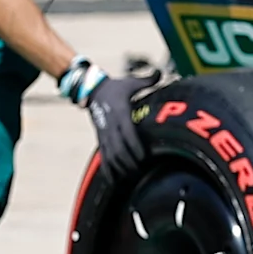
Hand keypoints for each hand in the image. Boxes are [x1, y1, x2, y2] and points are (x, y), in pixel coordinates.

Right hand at [59, 58, 144, 181]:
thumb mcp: (130, 83)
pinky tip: (115, 180)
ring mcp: (104, 134)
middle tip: (142, 170)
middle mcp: (110, 126)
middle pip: (119, 148)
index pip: (127, 133)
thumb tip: (160, 73)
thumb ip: (146, 80)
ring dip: (120, 167)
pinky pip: (103, 157)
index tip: (144, 156)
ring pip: (110, 155)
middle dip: (129, 161)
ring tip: (132, 176)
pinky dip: (108, 169)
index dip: (134, 146)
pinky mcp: (100, 139)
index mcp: (119, 113)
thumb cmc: (116, 87)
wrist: (92, 91)